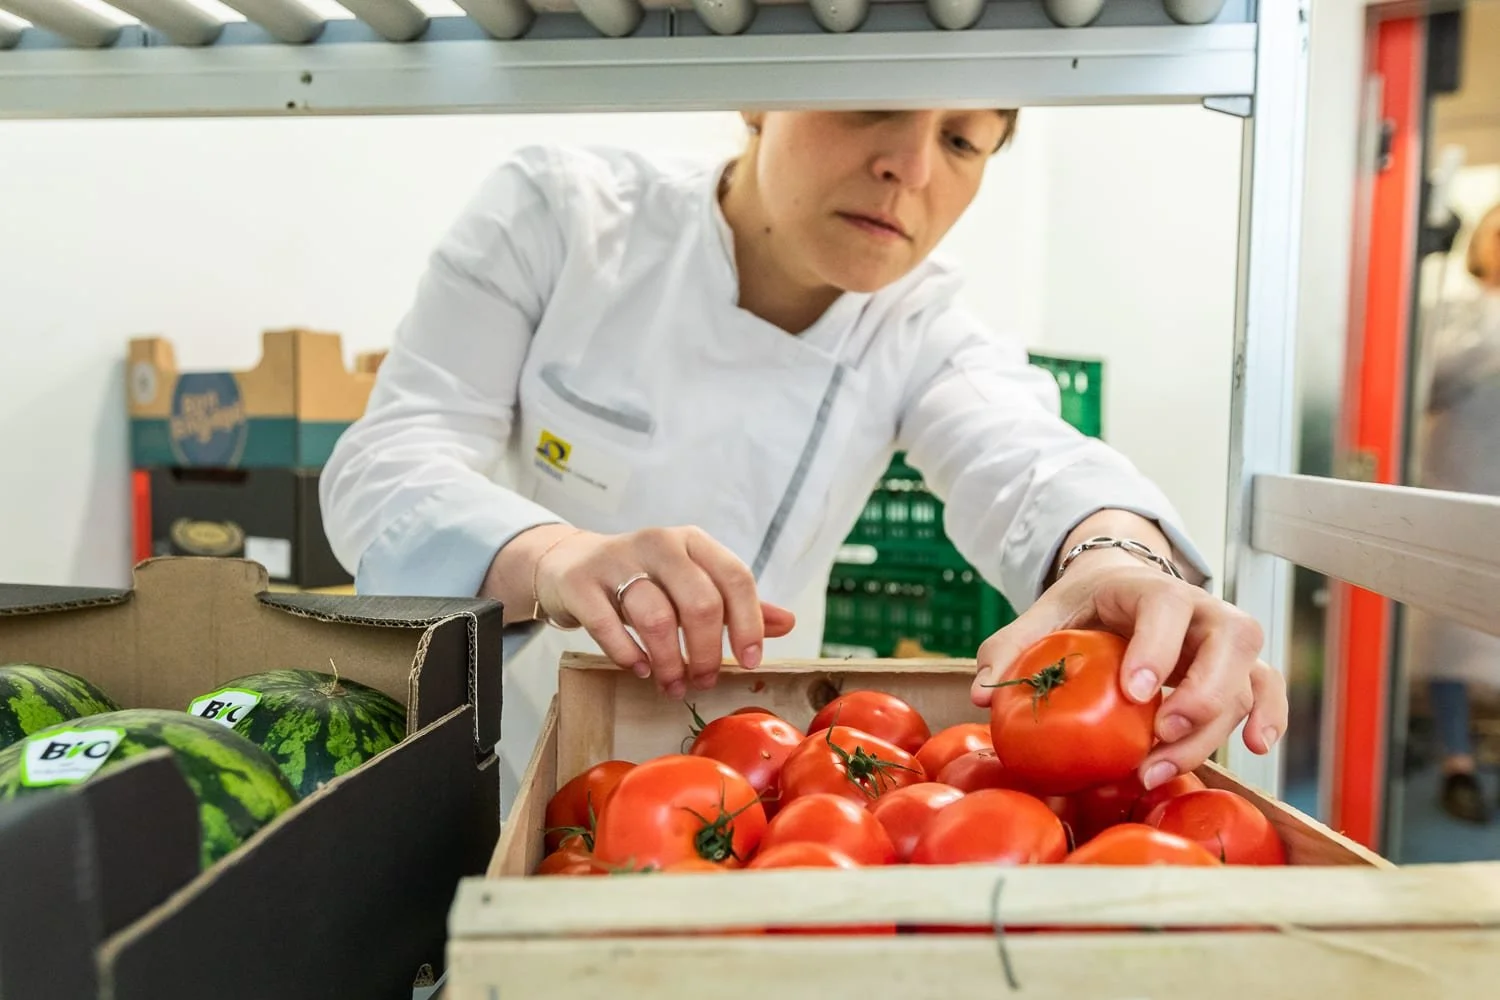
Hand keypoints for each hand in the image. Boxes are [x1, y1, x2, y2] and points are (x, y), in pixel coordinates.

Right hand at [528, 525, 794, 697]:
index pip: (735, 578)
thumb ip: (735, 603)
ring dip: (669, 662)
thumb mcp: (690, 582)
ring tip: (673, 684)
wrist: (568, 563)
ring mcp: (617, 561)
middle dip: (707, 652)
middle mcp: (659, 544)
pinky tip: (640, 670)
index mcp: (693, 542)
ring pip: (656, 617)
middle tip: (704, 680)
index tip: (750, 661)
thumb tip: (788, 623)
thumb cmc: (642, 578)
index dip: (748, 623)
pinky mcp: (581, 583)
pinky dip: (628, 654)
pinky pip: (608, 624)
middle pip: (700, 602)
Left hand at [969, 552, 1287, 789]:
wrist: (1124, 586)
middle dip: (1202, 692)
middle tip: (1161, 730)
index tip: (1135, 691)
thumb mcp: (1046, 614)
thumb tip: (981, 693)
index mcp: (1151, 588)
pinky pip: (1268, 691)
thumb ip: (1013, 647)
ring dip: (1214, 728)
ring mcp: (1228, 641)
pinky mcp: (1242, 670)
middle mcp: (1203, 610)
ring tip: (1163, 765)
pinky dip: (1269, 718)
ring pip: (1248, 677)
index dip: (1157, 649)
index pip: (1166, 608)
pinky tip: (1255, 749)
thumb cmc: (1085, 605)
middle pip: (1228, 642)